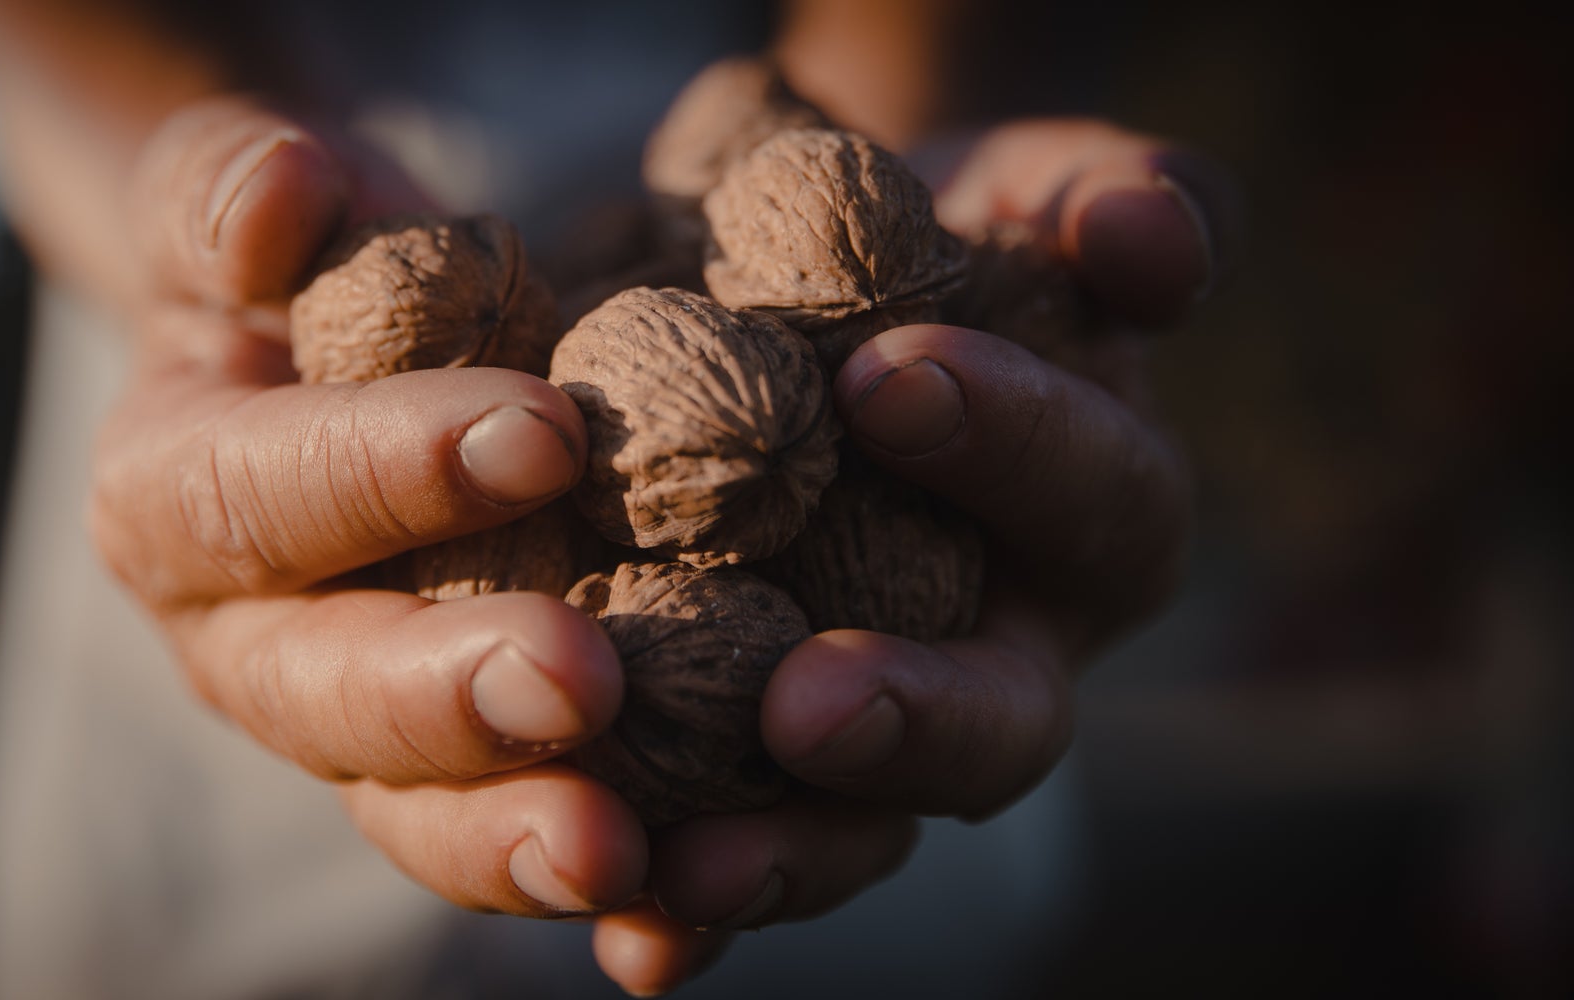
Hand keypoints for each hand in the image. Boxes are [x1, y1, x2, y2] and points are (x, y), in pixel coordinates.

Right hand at [90, 99, 648, 918]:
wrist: (370, 357)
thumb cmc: (317, 262)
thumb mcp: (256, 200)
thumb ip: (235, 189)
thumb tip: (288, 192)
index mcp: (171, 501)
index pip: (251, 494)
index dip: (380, 473)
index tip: (539, 433)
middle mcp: (244, 643)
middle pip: (319, 693)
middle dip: (444, 697)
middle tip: (579, 680)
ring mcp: (352, 727)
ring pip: (407, 810)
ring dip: (507, 839)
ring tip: (621, 856)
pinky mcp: (462, 774)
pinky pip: (514, 838)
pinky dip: (602, 882)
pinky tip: (688, 895)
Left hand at [589, 119, 1232, 994]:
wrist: (768, 285)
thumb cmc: (921, 234)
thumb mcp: (1020, 187)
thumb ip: (1112, 200)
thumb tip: (1150, 242)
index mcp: (1092, 513)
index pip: (1095, 498)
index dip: (1015, 447)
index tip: (887, 380)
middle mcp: (1006, 648)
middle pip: (1001, 724)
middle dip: (912, 717)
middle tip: (809, 702)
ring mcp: (879, 726)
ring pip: (865, 830)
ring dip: (787, 859)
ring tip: (685, 872)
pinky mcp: (754, 772)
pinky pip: (739, 860)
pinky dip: (692, 910)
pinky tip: (632, 936)